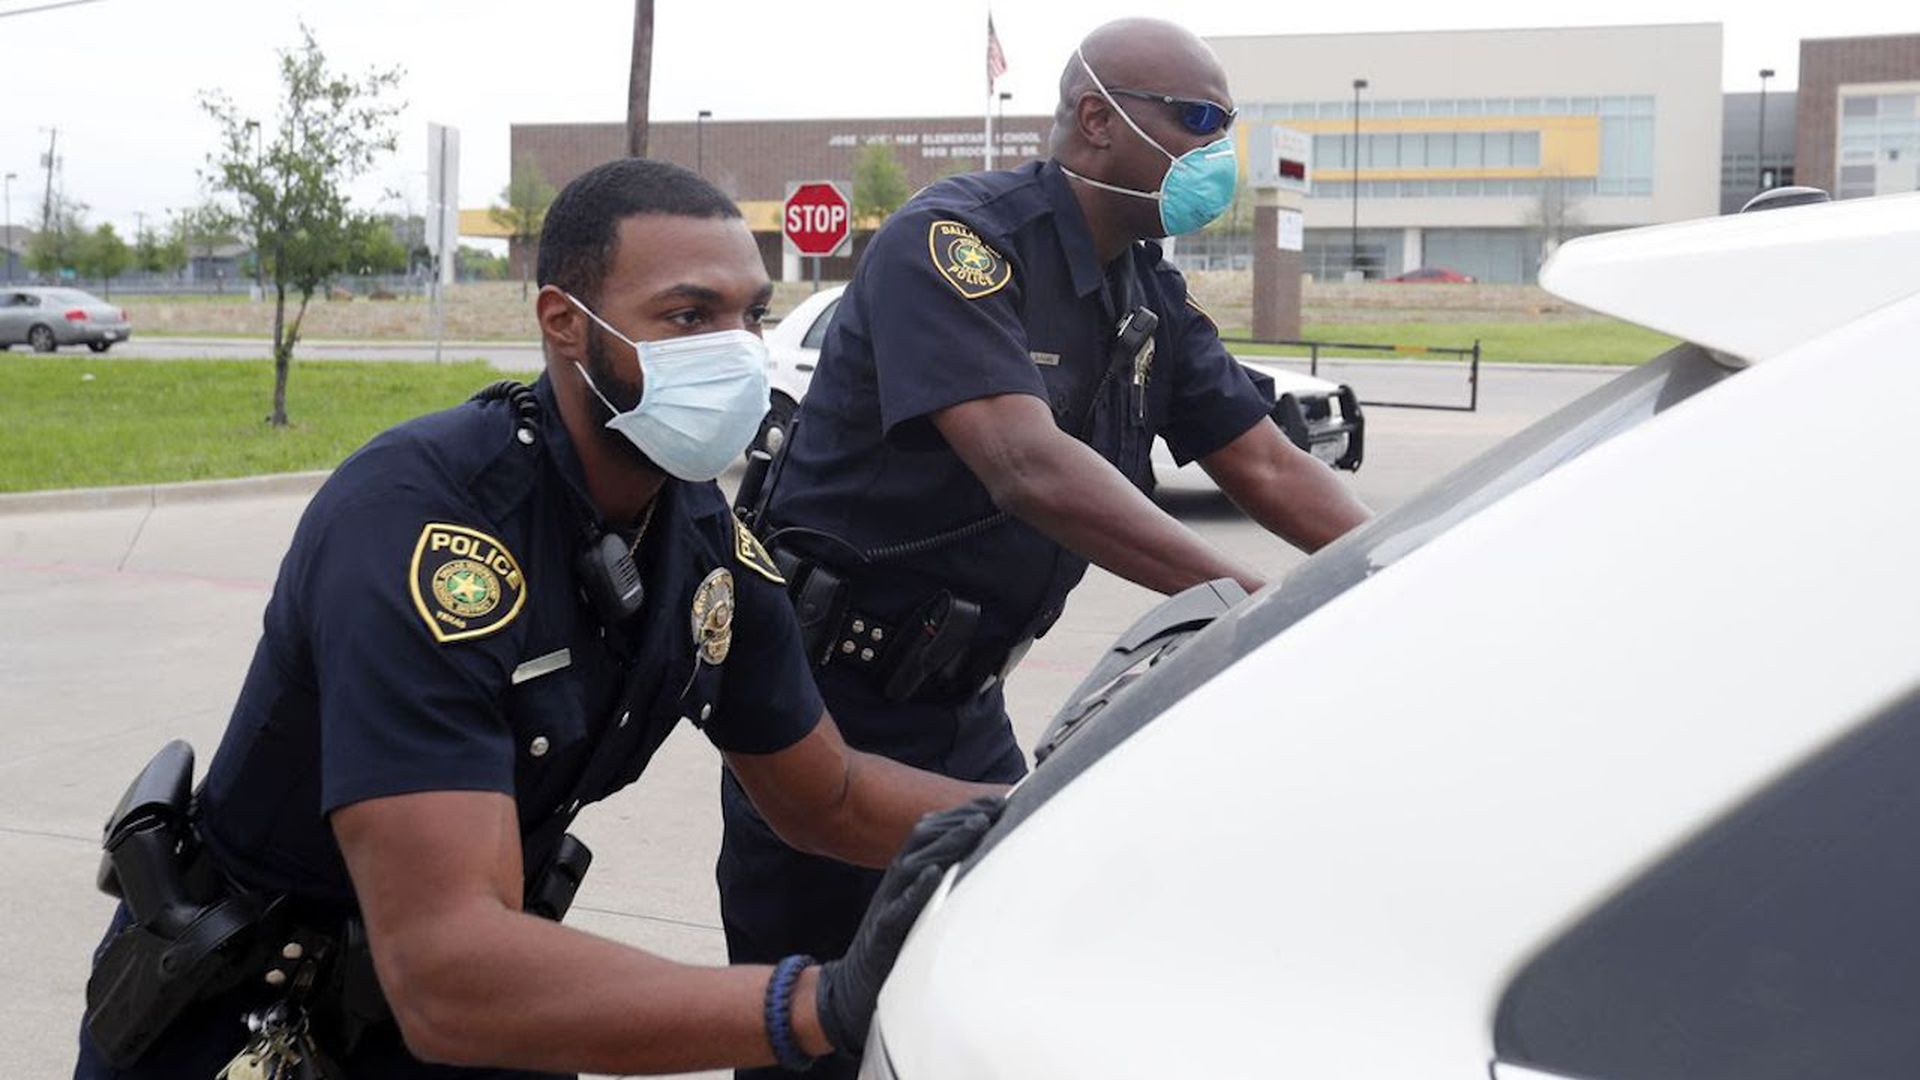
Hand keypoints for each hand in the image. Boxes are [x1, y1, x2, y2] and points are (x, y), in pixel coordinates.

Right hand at [814, 795, 1004, 1053]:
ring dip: (948, 842)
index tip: (999, 801)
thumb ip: (945, 876)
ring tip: (976, 827)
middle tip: (996, 807)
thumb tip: (981, 857)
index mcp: (909, 868)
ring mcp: (890, 901)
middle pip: (926, 836)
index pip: (936, 829)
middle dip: (962, 818)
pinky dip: (919, 889)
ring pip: (917, 862)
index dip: (965, 812)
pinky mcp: (885, 929)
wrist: (860, 981)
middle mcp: (898, 877)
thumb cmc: (902, 939)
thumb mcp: (924, 901)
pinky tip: (937, 874)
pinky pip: (901, 906)